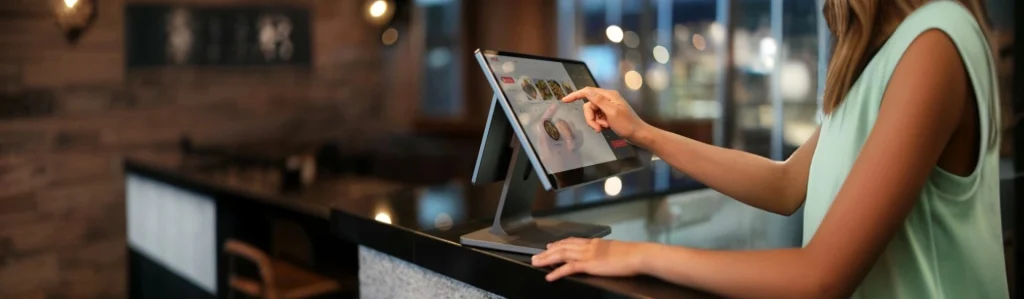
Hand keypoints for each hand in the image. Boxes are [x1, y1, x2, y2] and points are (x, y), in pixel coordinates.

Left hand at [531, 238, 650, 280]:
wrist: (637, 255)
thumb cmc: (631, 254)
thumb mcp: (615, 250)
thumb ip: (606, 252)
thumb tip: (604, 255)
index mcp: (594, 243)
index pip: (572, 241)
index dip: (559, 243)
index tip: (549, 245)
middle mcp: (588, 246)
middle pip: (562, 247)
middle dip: (547, 252)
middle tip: (536, 256)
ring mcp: (587, 255)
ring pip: (561, 255)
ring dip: (547, 259)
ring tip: (536, 263)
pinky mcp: (589, 264)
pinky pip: (569, 268)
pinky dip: (557, 272)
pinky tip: (549, 276)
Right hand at [561, 87, 646, 140]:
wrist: (638, 135)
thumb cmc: (627, 124)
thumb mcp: (611, 112)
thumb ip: (598, 100)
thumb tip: (586, 90)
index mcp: (608, 95)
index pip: (588, 91)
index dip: (575, 95)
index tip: (564, 100)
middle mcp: (608, 99)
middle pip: (589, 105)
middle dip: (590, 117)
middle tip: (597, 128)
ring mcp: (608, 107)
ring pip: (593, 113)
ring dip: (595, 122)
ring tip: (603, 129)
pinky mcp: (609, 115)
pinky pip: (598, 118)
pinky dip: (600, 123)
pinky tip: (606, 128)